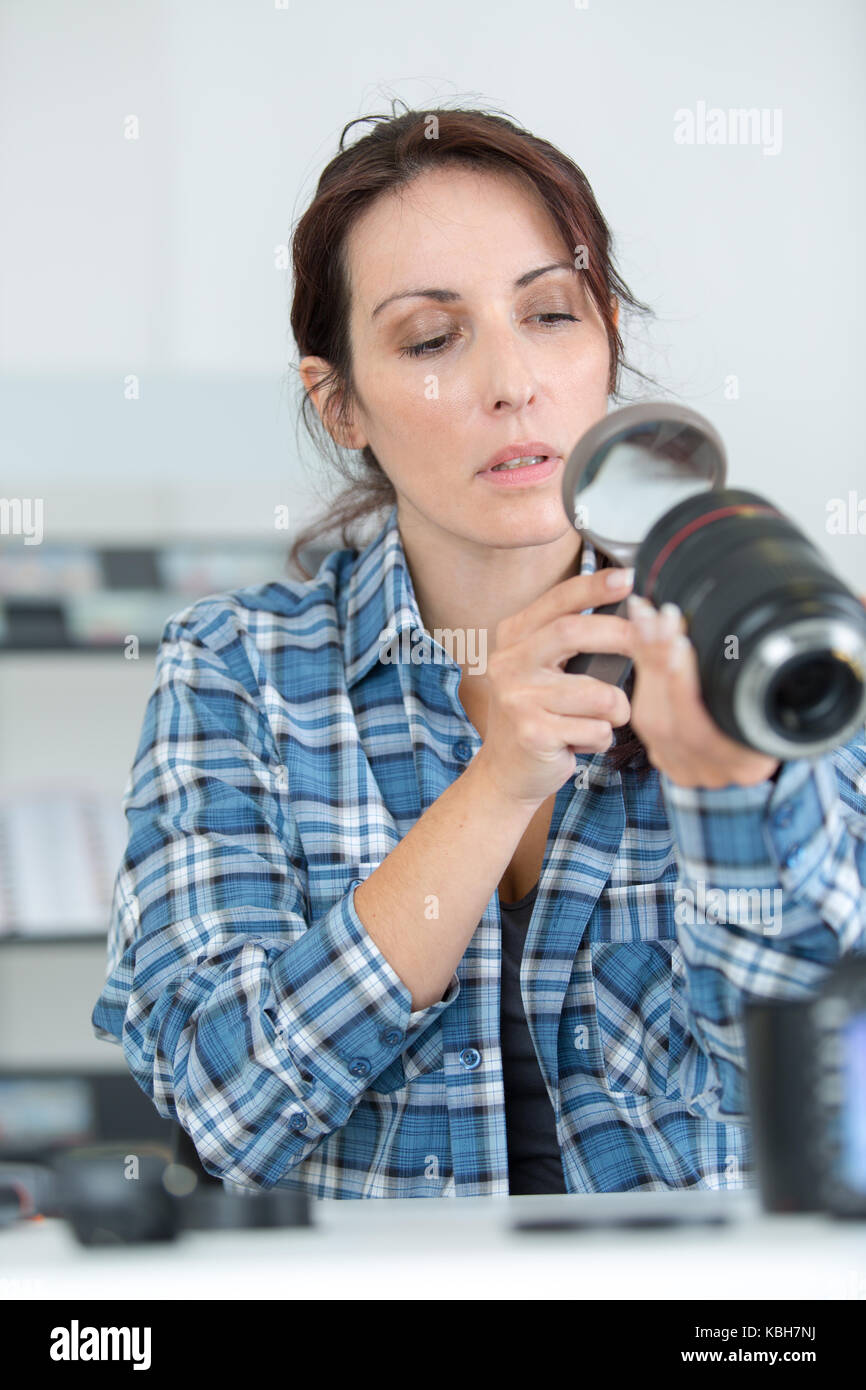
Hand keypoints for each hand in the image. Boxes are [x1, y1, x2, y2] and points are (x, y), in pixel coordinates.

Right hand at [473, 566, 635, 807]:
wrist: (506, 771)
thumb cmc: (537, 714)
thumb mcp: (542, 667)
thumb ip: (568, 638)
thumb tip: (626, 610)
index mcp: (513, 637)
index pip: (557, 601)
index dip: (594, 587)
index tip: (627, 577)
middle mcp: (509, 663)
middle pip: (572, 632)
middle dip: (621, 635)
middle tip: (650, 641)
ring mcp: (518, 699)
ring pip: (598, 693)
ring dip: (616, 710)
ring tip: (600, 719)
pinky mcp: (533, 733)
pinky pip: (596, 729)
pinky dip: (601, 738)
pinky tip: (581, 741)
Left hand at [626, 594, 779, 787]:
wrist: (770, 757)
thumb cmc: (786, 725)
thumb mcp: (789, 710)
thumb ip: (772, 687)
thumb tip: (766, 639)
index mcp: (743, 765)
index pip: (699, 733)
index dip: (682, 689)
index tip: (680, 643)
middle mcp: (706, 771)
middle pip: (665, 721)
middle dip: (658, 661)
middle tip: (659, 616)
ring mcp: (679, 765)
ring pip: (649, 714)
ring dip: (647, 658)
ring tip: (647, 616)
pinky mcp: (662, 753)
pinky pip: (643, 710)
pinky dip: (642, 669)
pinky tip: (640, 635)